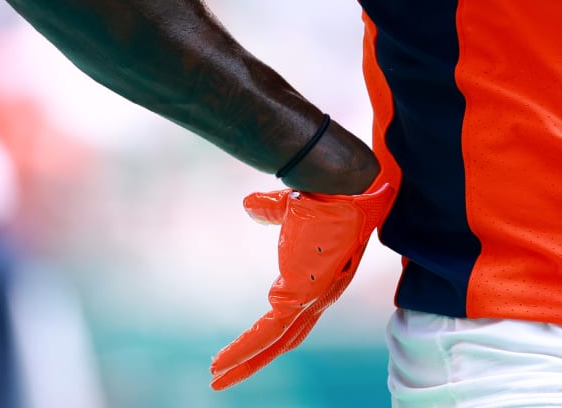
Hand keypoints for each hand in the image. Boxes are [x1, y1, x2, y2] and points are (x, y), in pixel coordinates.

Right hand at [209, 181, 396, 390]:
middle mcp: (319, 295)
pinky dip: (245, 348)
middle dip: (253, 361)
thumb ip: (271, 211)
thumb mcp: (291, 207)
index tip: (241, 347)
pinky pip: (271, 330)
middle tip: (222, 378)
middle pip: (284, 340)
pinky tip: (224, 360)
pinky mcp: (304, 293)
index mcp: (318, 279)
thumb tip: (251, 206)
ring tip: (216, 376)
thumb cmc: (328, 193)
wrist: (344, 184)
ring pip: (275, 341)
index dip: (266, 336)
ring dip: (244, 361)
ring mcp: (313, 297)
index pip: (291, 319)